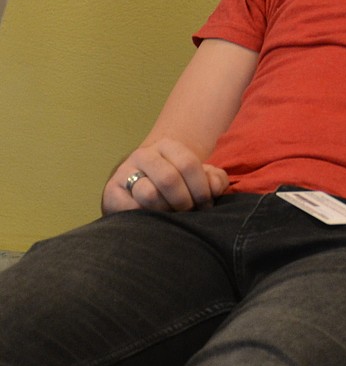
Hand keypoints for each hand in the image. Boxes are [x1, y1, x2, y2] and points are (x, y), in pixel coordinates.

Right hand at [102, 138, 228, 213]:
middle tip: (189, 212)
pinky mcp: (111, 192)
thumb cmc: (179, 185)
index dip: (201, 189)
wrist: (143, 189)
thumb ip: (215, 180)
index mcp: (168, 146)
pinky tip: (155, 219)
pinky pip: (132, 209)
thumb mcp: (200, 179)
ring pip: (149, 194)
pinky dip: (148, 218)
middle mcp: (144, 155)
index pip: (188, 164)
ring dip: (167, 211)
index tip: (205, 204)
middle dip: (184, 202)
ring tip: (172, 216)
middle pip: (169, 179)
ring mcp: (124, 172)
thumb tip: (214, 188)